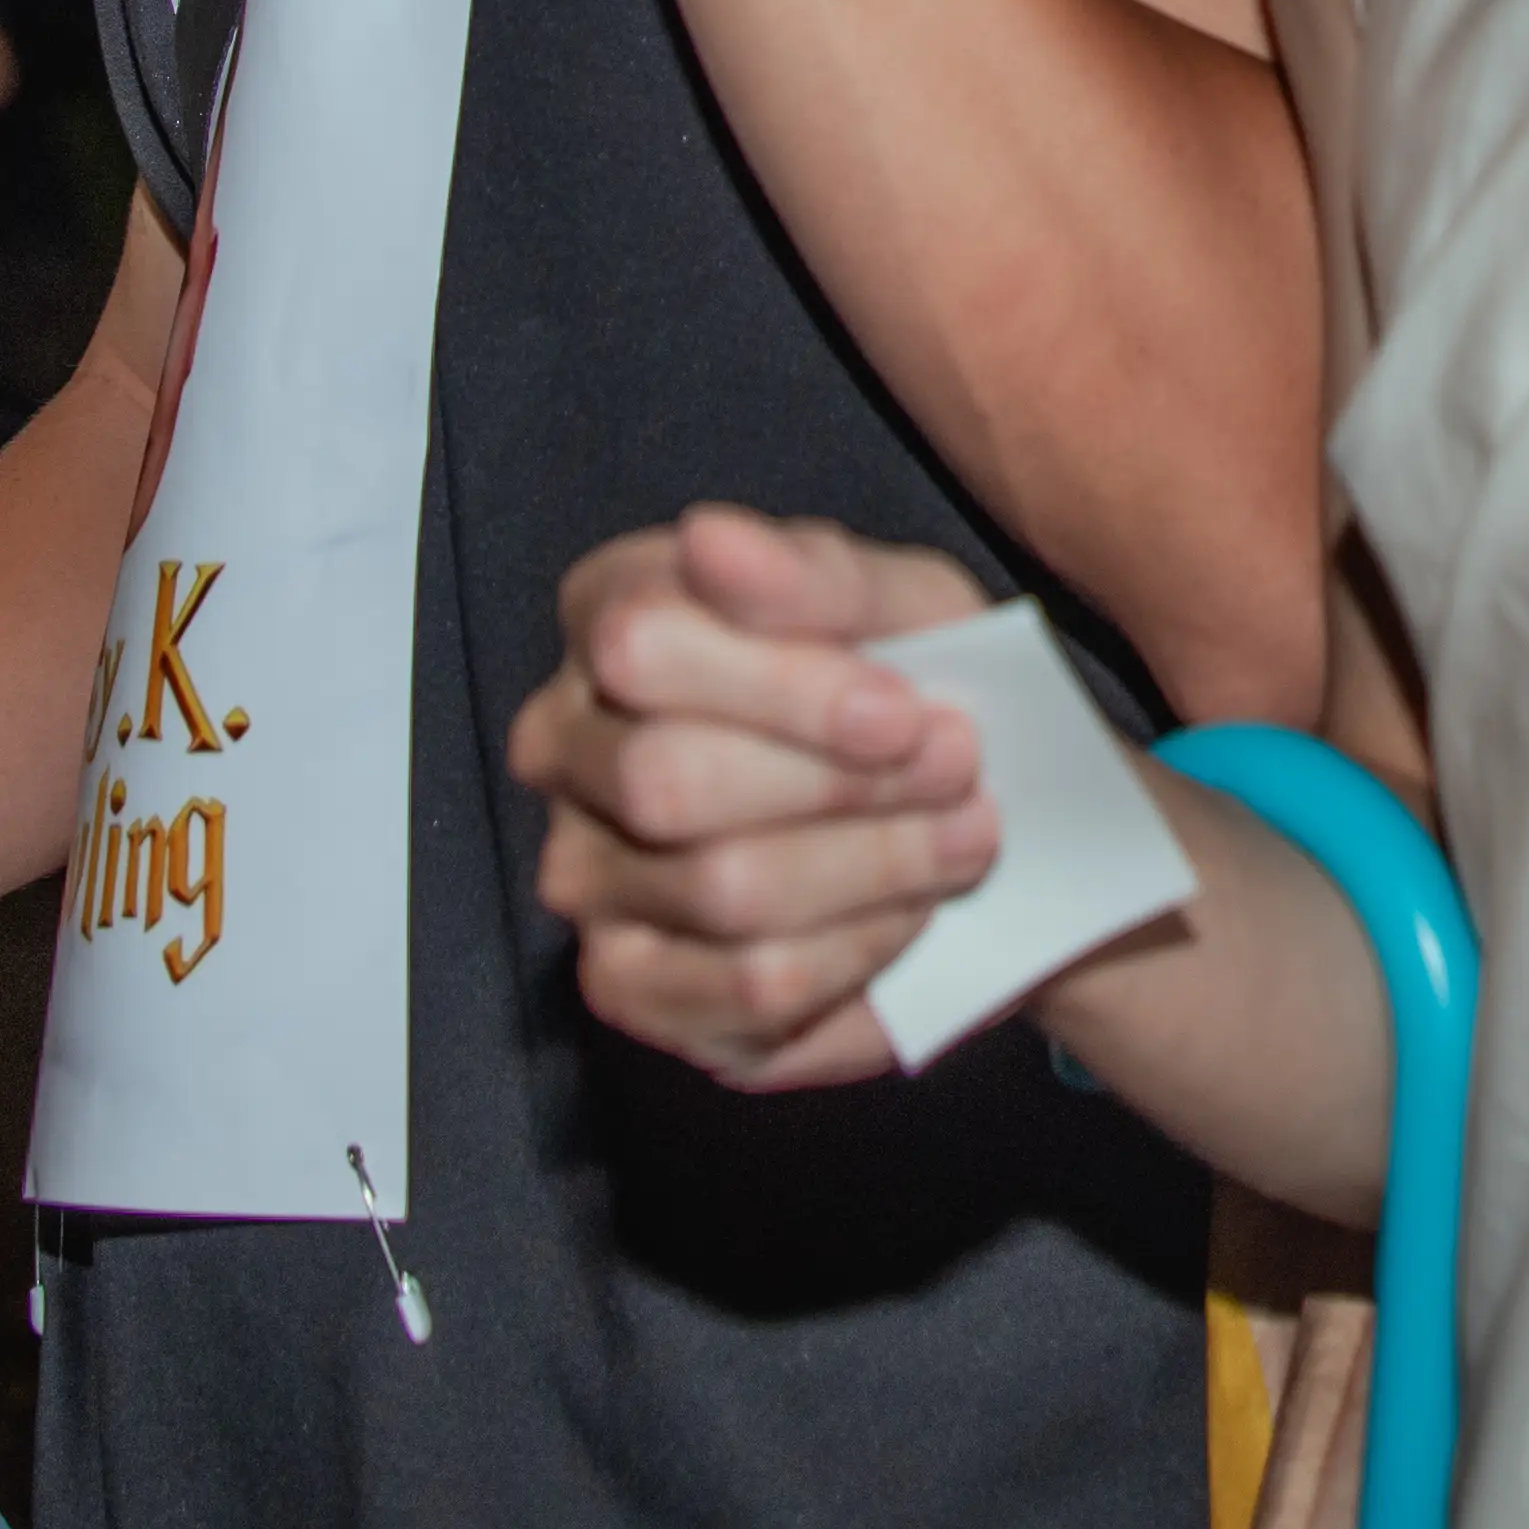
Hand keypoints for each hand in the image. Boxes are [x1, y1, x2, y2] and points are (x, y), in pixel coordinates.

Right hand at [510, 507, 993, 1092]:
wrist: (963, 816)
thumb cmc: (912, 688)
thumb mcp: (901, 605)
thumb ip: (813, 578)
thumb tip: (711, 540)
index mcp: (609, 618)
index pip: (639, 646)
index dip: (785, 688)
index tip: (904, 712)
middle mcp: (565, 745)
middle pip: (665, 780)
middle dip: (841, 785)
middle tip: (958, 776)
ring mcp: (584, 874)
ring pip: (718, 890)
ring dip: (873, 867)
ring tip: (962, 840)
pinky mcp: (633, 986)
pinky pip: (743, 988)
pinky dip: (857, 955)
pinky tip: (911, 917)